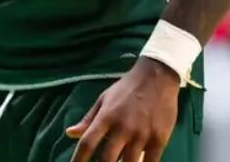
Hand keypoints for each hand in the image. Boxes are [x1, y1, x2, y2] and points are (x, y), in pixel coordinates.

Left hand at [66, 57, 180, 161]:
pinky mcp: (159, 139)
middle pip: (107, 159)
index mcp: (106, 117)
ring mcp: (142, 134)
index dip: (79, 159)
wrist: (157, 77)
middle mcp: (122, 128)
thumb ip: (88, 119)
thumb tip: (69, 133)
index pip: (87, 143)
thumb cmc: (127, 88)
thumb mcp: (104, 99)